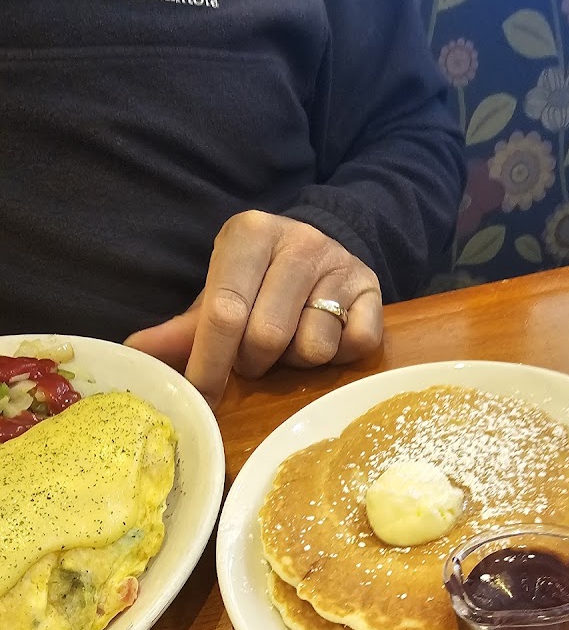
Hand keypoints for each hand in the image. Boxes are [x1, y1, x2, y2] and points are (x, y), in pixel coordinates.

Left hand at [125, 211, 382, 406]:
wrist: (324, 251)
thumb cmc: (259, 283)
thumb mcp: (220, 296)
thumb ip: (182, 330)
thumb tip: (133, 355)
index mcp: (248, 234)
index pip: (224, 311)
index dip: (211, 362)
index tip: (203, 395)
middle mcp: (297, 240)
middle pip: (267, 337)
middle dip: (256, 362)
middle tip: (256, 356)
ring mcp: (340, 263)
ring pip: (313, 347)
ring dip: (298, 361)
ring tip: (293, 340)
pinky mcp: (373, 290)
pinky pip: (354, 346)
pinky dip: (339, 356)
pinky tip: (328, 335)